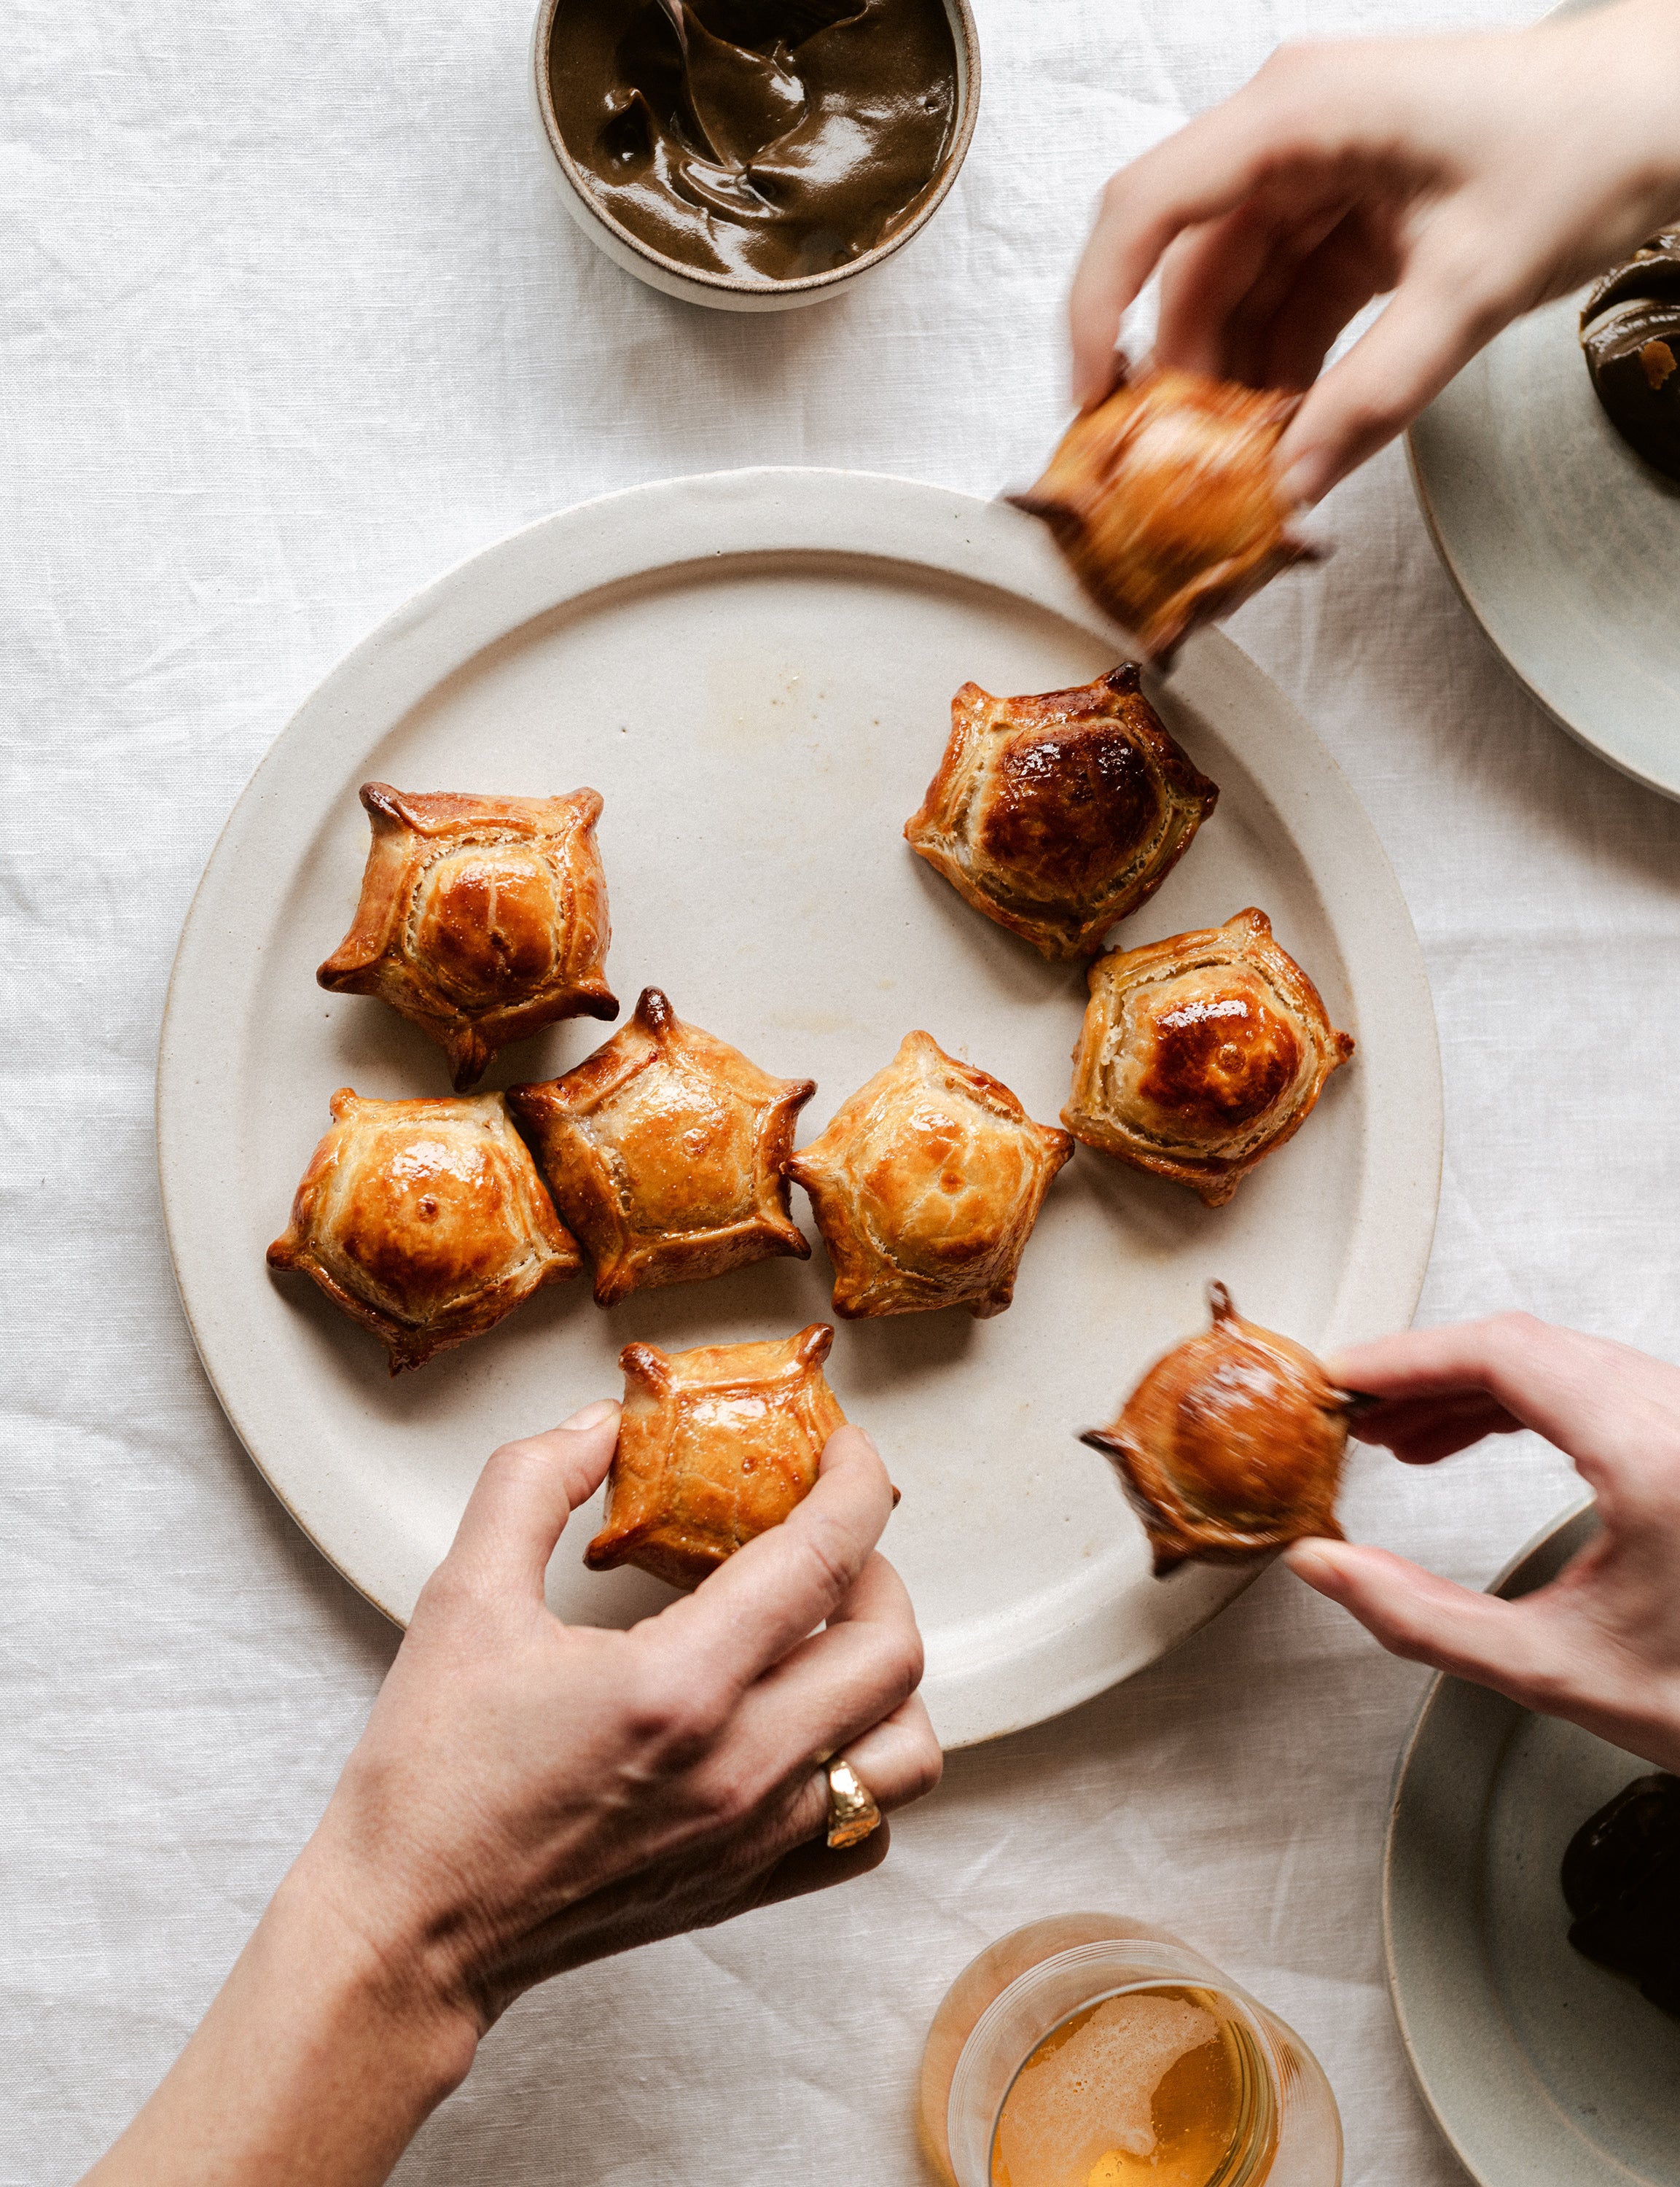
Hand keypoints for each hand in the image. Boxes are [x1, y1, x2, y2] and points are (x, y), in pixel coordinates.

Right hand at [318, 1399, 938, 2010]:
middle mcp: (740, 1766)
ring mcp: (754, 1836)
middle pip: (891, 1650)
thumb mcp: (463, 1596)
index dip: (856, 1484)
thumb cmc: (429, 1779)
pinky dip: (866, 1768)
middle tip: (824, 1537)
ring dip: (887, 1675)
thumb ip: (534, 1484)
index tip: (847, 1450)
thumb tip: (600, 1424)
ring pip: (905, 1749)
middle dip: (877, 1567)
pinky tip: (811, 1728)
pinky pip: (867, 1830)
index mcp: (678, 1686)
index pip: (824, 1560)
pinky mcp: (746, 1886)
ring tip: (829, 1633)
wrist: (409, 1933)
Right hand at [1069, 0, 1679, 502]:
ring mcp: (1317, 176)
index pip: (1146, 211)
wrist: (1666, 112)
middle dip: (1177, 376)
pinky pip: (1285, 304)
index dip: (1096, 311)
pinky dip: (1281, 371)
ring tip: (1238, 469)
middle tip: (1176, 474)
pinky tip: (1287, 434)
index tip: (1091, 404)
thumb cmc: (1586, 144)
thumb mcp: (1473, 288)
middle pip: (1183, 269)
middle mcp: (1289, 137)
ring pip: (1231, 296)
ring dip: (1231, 385)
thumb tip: (1290, 485)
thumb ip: (1373, 398)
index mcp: (1298, 115)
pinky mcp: (1347, 215)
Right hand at [1284, 1314, 1679, 1771]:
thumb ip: (1424, 1619)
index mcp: (1653, 1458)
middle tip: (1358, 1411)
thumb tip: (1334, 1570)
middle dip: (1426, 1374)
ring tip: (1403, 1435)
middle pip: (1526, 1347)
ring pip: (1559, 1360)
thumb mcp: (1555, 1669)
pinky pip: (1595, 1384)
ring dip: (1470, 1387)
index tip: (1347, 1378)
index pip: (1505, 1355)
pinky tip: (1473, 1431)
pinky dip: (1523, 1398)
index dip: (1406, 1358)